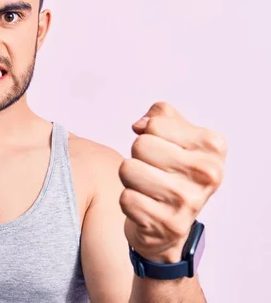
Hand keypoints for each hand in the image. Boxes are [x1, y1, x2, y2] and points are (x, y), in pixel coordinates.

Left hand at [118, 102, 226, 262]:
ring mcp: (191, 201)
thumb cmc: (172, 171)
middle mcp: (208, 173)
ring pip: (128, 169)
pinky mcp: (170, 224)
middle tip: (154, 171)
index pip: (154, 124)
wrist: (170, 224)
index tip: (163, 149)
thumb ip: (160, 115)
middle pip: (140, 145)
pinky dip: (130, 201)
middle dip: (138, 156)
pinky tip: (147, 207)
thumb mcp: (175, 135)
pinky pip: (126, 198)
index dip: (149, 134)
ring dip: (130, 179)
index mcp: (213, 146)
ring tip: (149, 188)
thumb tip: (140, 125)